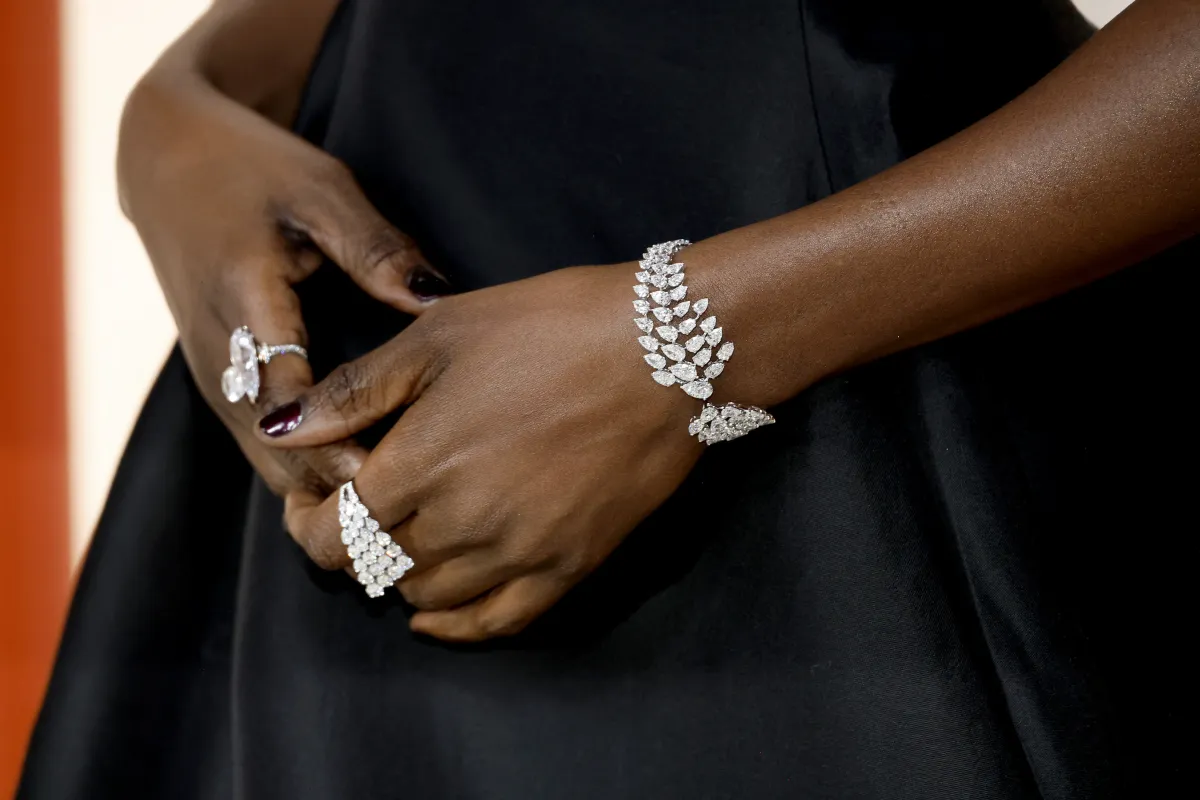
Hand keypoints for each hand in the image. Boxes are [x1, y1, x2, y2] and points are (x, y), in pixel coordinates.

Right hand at [119, 77, 452, 494]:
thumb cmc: (254, 170)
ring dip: (322, 489)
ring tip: (397, 516)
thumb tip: (436, 298)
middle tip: (412, 516)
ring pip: (265, 460)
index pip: (289, 401)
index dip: (338, 448)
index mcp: (244, 302)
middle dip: (337, 489)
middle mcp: (218, 354)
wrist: (167, 160)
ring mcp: (211, 374)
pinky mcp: (217, 383)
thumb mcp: (321, 192)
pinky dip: (305, 471)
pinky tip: (362, 485)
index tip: (395, 480)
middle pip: (276, 452)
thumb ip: (376, 249)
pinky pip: (261, 446)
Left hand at [261, 265, 704, 640]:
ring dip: (401, 574)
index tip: (311, 501)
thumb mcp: (440, 336)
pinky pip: (495, 623)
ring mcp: (518, 553)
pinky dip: (454, 625)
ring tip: (406, 538)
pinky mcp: (568, 567)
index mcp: (419, 463)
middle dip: (348, 545)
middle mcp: (462, 523)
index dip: (306, 524)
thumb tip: (284, 434)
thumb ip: (355, 392)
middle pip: (373, 569)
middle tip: (354, 513)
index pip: (332, 534)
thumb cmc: (551, 327)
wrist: (666, 353)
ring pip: (427, 598)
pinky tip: (436, 613)